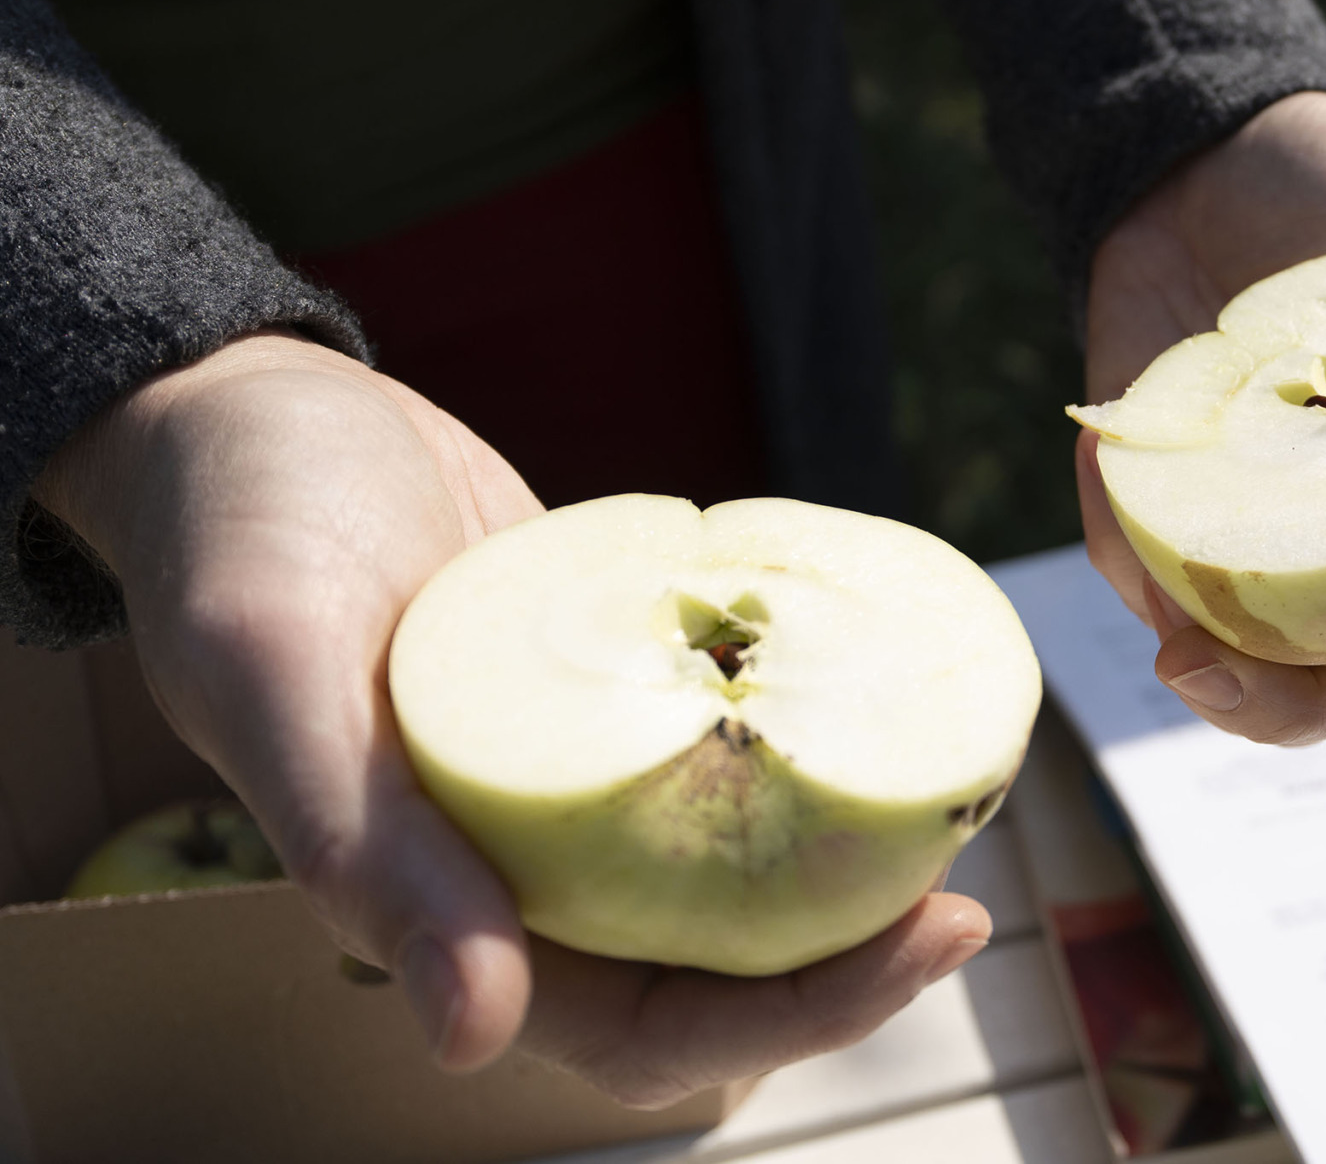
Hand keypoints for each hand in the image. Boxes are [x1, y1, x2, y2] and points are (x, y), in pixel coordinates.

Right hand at [31, 334, 986, 1106]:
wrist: (250, 411)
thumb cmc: (238, 532)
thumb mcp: (276, 667)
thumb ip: (364, 850)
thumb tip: (470, 1034)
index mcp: (442, 906)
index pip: (642, 1030)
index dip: (791, 1021)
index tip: (927, 943)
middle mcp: (522, 863)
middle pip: (716, 967)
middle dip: (849, 953)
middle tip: (968, 894)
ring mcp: (575, 781)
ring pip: (732, 867)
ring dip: (842, 857)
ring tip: (952, 798)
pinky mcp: (612, 691)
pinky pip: (726, 747)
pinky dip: (804, 738)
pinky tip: (884, 693)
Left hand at [1078, 92, 1325, 745]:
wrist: (1208, 143)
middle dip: (1306, 715)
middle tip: (1248, 685)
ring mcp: (1255, 528)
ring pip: (1246, 663)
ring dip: (1219, 686)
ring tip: (1184, 661)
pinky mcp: (1160, 499)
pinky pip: (1143, 565)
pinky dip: (1134, 567)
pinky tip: (1125, 524)